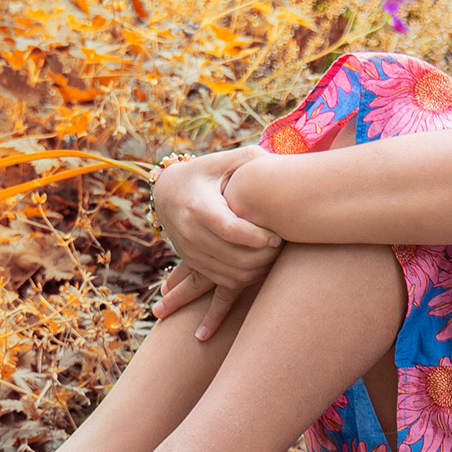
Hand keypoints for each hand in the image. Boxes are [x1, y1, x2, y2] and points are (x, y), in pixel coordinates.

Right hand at [151, 147, 282, 338]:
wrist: (168, 191)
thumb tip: (284, 162)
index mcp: (199, 206)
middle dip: (262, 259)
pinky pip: (216, 284)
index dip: (257, 237)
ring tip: (274, 261)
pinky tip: (240, 292)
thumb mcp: (227, 160)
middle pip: (231, 257)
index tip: (277, 236)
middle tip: (282, 249)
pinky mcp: (192, 263)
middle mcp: (189, 232)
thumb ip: (253, 159)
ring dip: (254, 273)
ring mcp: (189, 251)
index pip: (231, 229)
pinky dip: (234, 289)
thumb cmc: (208, 172)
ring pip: (226, 275)